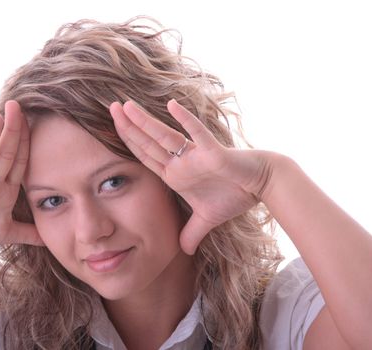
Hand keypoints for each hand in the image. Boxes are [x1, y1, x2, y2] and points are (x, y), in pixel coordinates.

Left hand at [110, 99, 272, 253]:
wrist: (260, 185)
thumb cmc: (234, 195)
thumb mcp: (207, 220)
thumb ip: (192, 233)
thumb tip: (184, 251)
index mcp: (175, 174)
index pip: (145, 156)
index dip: (128, 143)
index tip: (111, 129)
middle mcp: (181, 162)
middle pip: (149, 142)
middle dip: (128, 127)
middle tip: (111, 107)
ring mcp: (195, 156)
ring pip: (166, 136)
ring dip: (146, 122)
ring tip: (127, 106)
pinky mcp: (214, 153)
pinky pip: (198, 135)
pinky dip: (186, 122)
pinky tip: (171, 106)